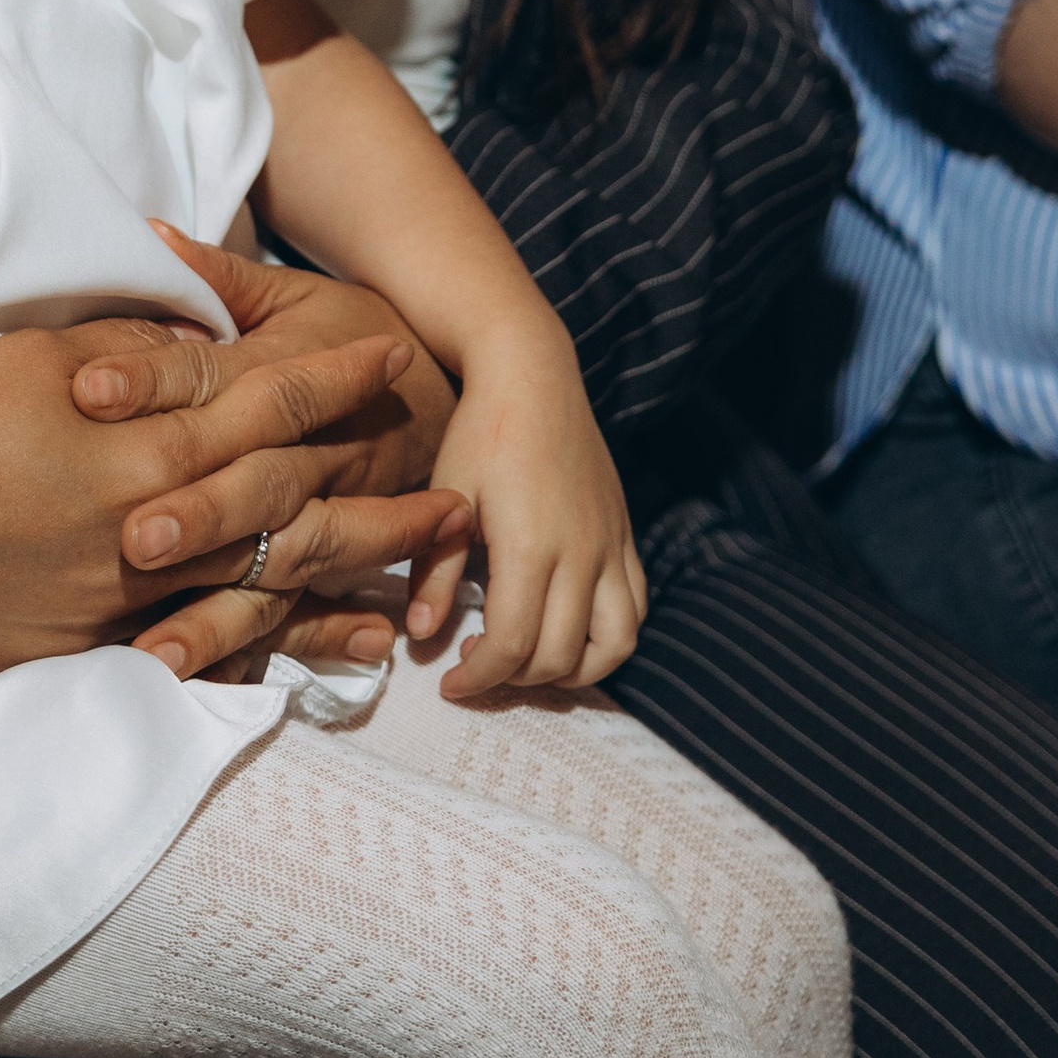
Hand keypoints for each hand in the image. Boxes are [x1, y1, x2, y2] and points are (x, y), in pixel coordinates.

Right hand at [0, 275, 462, 671]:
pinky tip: (326, 658)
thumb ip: (133, 352)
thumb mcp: (36, 353)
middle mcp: (140, 524)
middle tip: (460, 496)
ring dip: (347, 585)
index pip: (258, 402)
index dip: (329, 377)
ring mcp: (114, 597)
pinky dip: (270, 651)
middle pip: (282, 507)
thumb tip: (204, 342)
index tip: (392, 356)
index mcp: (133, 438)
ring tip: (422, 589)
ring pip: (258, 591)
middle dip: (376, 496)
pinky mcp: (81, 644)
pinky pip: (196, 650)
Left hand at [415, 320, 645, 699]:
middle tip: (477, 667)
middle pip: (559, 654)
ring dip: (574, 670)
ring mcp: (611, 544)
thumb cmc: (482, 430)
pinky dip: (607, 637)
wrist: (533, 374)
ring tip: (531, 661)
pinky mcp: (624, 534)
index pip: (513, 644)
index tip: (450, 684)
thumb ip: (437, 570)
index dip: (480, 678)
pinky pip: (636, 606)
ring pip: (616, 643)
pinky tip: (566, 627)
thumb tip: (422, 635)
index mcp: (532, 545)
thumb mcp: (448, 495)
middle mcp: (582, 552)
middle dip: (515, 679)